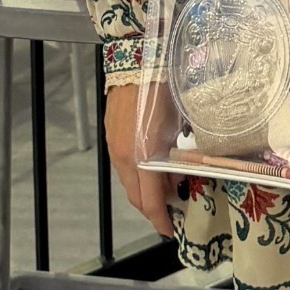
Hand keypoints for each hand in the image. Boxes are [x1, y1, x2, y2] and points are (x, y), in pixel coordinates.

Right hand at [103, 81, 175, 237]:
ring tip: (165, 190)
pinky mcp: (111, 136)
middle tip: (171, 213)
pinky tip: (151, 168)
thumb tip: (176, 177)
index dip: (160, 220)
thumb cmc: (165, 91)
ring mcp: (114, 146)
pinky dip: (136, 174)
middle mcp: (124, 156)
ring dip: (144, 191)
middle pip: (135, 196)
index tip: (171, 230)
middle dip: (152, 209)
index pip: (149, 201)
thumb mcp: (178, 127)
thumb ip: (176, 157)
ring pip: (128, 181)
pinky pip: (123, 165)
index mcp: (142, 157)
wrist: (139, 60)